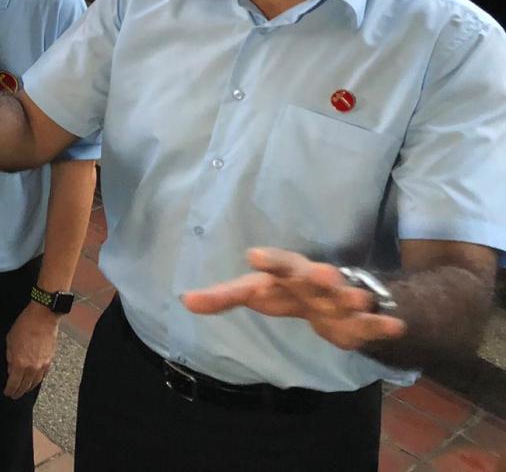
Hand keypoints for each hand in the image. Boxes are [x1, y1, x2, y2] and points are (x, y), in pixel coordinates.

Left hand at [4, 303, 58, 397]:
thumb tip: (11, 368)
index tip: (7, 392)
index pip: (13, 384)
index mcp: (19, 363)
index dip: (9, 390)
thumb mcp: (10, 340)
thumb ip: (10, 357)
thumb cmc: (25, 325)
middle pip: (24, 386)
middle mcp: (31, 367)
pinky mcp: (49, 361)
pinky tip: (34, 381)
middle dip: (18, 392)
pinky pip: (43, 376)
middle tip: (14, 395)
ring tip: (23, 390)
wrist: (43, 317)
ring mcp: (42, 365)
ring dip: (28, 388)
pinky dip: (37, 380)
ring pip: (35, 383)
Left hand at [182, 247, 406, 350]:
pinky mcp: (362, 318)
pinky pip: (373, 322)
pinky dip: (382, 324)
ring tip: (358, 298)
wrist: (344, 295)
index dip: (266, 262)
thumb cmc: (291, 291)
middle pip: (312, 275)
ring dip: (351, 296)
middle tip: (322, 273)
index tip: (253, 256)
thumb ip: (224, 297)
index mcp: (286, 274)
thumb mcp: (259, 293)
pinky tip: (396, 326)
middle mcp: (314, 281)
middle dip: (315, 274)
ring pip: (346, 296)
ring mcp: (340, 297)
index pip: (272, 266)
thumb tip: (185, 300)